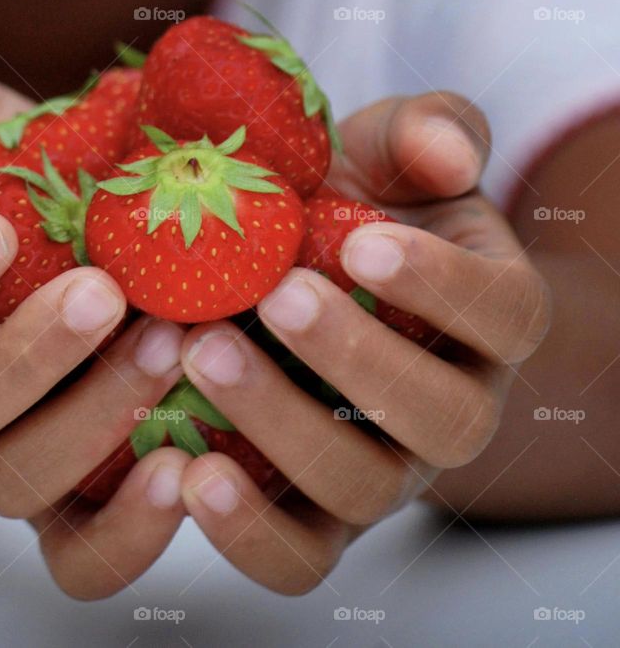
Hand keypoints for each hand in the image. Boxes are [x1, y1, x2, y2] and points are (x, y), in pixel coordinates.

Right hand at [0, 11, 189, 598]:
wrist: (67, 256)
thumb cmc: (10, 188)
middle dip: (25, 356)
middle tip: (107, 295)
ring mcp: (5, 449)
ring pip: (12, 478)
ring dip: (88, 423)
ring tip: (172, 353)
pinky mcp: (74, 496)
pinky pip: (77, 555)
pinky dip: (123, 533)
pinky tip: (184, 472)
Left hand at [172, 93, 551, 593]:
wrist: (285, 266)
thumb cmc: (348, 203)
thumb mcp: (386, 150)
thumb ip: (430, 131)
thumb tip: (447, 152)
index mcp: (487, 319)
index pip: (502, 314)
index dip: (444, 285)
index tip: (362, 242)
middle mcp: (447, 409)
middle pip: (440, 419)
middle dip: (357, 358)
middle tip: (276, 298)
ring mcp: (381, 470)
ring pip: (361, 487)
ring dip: (285, 430)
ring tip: (205, 355)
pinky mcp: (311, 514)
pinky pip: (300, 557)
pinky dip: (249, 532)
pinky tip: (186, 471)